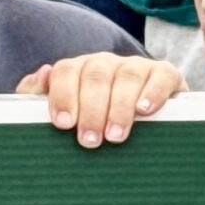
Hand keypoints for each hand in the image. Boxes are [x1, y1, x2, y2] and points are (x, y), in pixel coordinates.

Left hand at [18, 51, 183, 144]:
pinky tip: (145, 111)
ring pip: (127, 76)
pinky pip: (161, 76)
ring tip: (115, 136)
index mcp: (79, 70)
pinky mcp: (166, 74)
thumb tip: (42, 73)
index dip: (63, 95)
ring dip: (120, 107)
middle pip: (96, 76)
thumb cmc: (92, 122)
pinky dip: (152, 92)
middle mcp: (107, 63)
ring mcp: (137, 66)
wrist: (142, 127)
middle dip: (92, 110)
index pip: (67, 70)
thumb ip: (38, 96)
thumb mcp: (64, 114)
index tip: (64, 124)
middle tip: (90, 141)